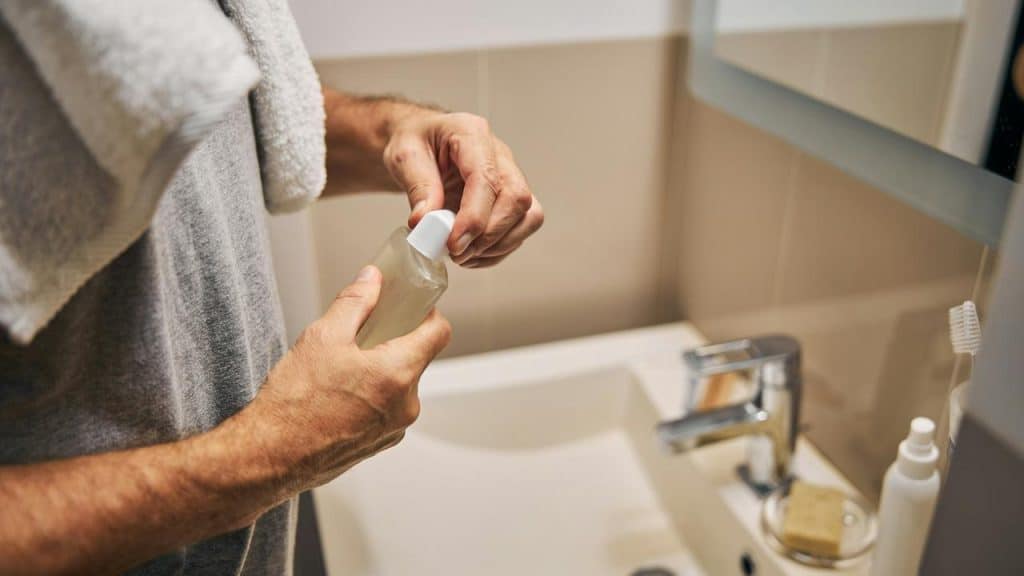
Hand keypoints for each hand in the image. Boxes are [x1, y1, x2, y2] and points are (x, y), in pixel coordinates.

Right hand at [242, 265, 450, 490]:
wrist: (270, 455)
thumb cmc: (294, 402)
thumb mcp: (323, 336)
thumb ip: (355, 302)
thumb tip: (372, 280)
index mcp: (398, 373)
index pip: (439, 332)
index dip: (428, 314)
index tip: (412, 306)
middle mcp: (406, 405)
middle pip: (416, 358)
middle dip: (393, 342)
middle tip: (362, 335)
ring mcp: (394, 428)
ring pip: (399, 385)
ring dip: (380, 371)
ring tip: (342, 370)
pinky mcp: (380, 444)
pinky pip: (386, 409)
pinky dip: (371, 396)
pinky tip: (338, 395)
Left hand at [384, 111, 543, 266]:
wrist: (420, 142)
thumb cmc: (414, 142)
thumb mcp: (403, 157)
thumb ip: (418, 188)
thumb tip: (426, 223)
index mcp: (472, 134)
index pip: (487, 179)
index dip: (474, 217)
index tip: (453, 243)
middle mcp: (499, 155)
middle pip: (517, 199)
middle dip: (489, 235)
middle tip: (456, 252)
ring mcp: (509, 177)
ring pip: (529, 216)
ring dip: (497, 246)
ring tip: (462, 255)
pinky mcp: (509, 200)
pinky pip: (519, 230)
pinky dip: (495, 251)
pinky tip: (469, 254)